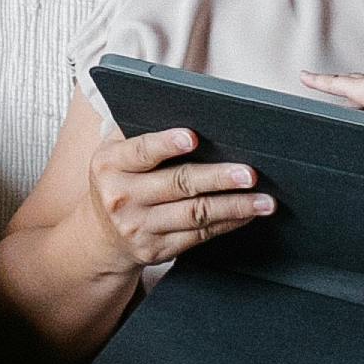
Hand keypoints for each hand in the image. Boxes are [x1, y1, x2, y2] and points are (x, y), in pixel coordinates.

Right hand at [85, 121, 274, 279]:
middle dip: (218, 178)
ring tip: (263, 200)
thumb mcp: (115, 154)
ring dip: (234, 206)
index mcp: (110, 164)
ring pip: (195, 214)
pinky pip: (199, 235)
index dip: (167, 144)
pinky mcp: (156, 250)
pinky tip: (247, 214)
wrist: (100, 237)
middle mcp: (121, 197)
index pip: (142, 151)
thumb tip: (193, 114)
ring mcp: (139, 227)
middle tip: (249, 173)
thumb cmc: (118, 181)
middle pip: (178, 184)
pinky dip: (228, 223)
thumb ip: (142, 133)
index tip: (192, 137)